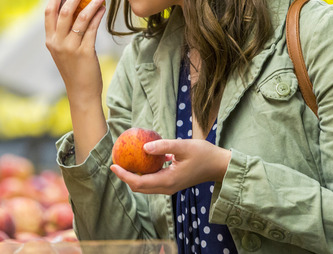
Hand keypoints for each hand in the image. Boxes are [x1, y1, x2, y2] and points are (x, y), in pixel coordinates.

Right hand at [44, 0, 106, 103]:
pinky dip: (98, 16)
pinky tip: (103, 8)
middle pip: (63, 12)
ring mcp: (70, 48)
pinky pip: (92, 29)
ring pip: (80, 18)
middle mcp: (57, 43)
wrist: (81, 92)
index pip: (48, 12)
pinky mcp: (85, 52)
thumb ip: (65, 33)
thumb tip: (76, 9)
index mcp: (50, 40)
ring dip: (90, 3)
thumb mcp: (64, 50)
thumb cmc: (75, 70)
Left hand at [110, 139, 231, 194]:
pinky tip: (142, 159)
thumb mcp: (183, 146)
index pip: (139, 183)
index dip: (124, 175)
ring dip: (134, 176)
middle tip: (116, 162)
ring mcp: (170, 187)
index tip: (113, 165)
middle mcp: (167, 187)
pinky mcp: (173, 183)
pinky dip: (144, 173)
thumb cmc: (204, 154)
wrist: (219, 165)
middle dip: (125, 177)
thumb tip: (144, 147)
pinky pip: (153, 180)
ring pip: (146, 186)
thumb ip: (163, 146)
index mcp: (168, 181)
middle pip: (139, 187)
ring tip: (125, 161)